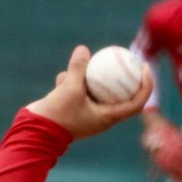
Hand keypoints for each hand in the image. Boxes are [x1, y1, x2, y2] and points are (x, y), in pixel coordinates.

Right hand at [26, 45, 152, 139]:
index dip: (146, 86)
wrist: (36, 131)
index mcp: (108, 118)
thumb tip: (84, 49)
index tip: (145, 68)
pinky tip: (61, 79)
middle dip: (122, 75)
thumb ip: (78, 69)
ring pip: (95, 89)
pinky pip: (79, 90)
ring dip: (87, 76)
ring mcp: (88, 111)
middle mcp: (102, 116)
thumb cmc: (58, 115)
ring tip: (81, 66)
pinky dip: (71, 82)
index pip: (136, 103)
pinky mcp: (75, 107)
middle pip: (120, 93)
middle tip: (125, 56)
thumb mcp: (69, 88)